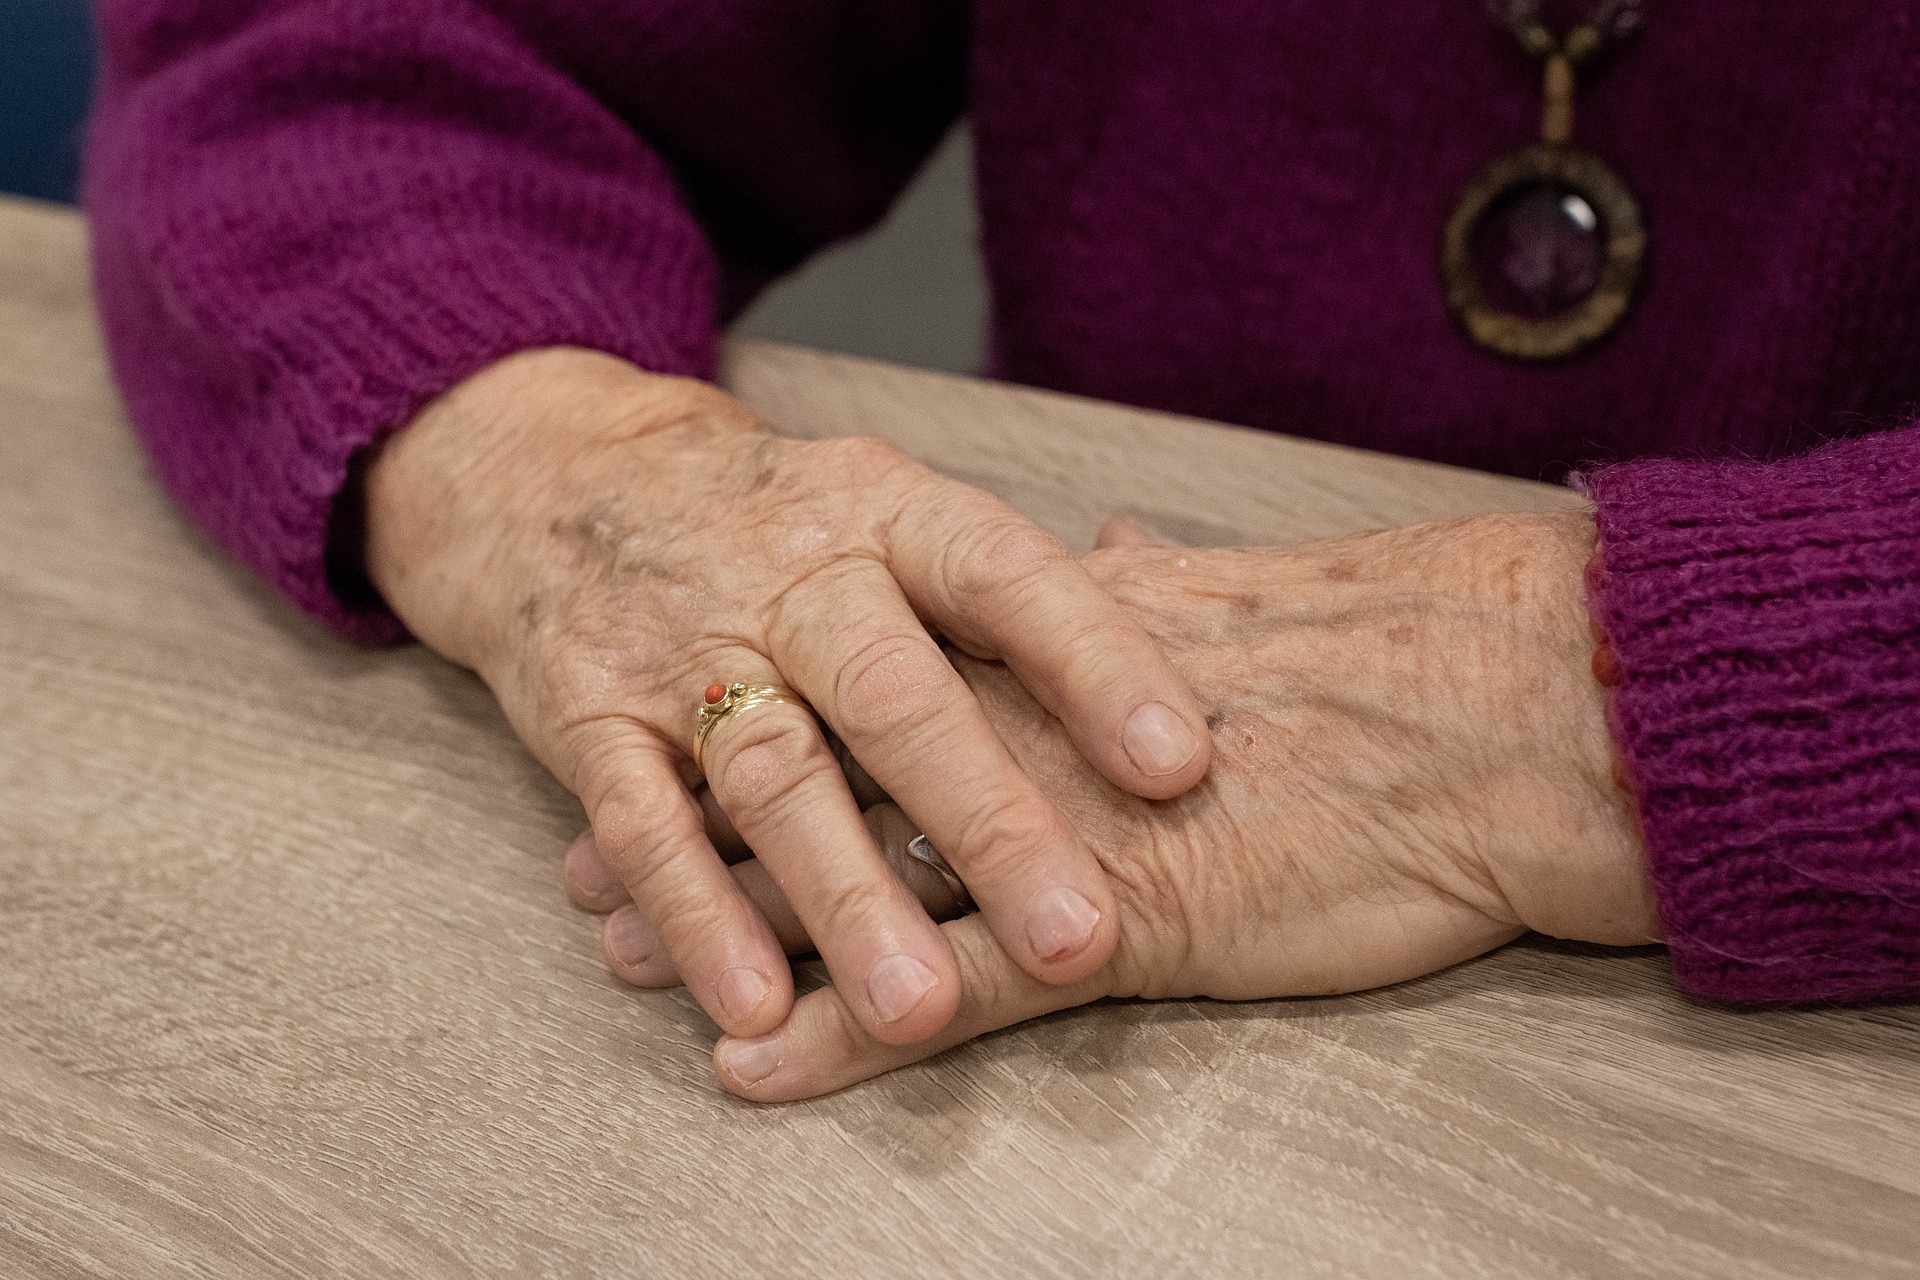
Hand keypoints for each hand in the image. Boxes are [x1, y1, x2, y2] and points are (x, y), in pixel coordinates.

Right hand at [363, 349, 1211, 1045]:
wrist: (556, 476)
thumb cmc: (775, 521)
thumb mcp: (887, 510)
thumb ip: (1014, 589)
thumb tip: (1185, 630)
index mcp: (888, 515)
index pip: (1005, 576)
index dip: (1096, 665)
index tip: (1181, 764)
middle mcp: (794, 577)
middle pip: (897, 698)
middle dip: (989, 821)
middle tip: (1075, 938)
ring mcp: (686, 647)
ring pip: (776, 778)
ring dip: (847, 897)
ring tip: (920, 1009)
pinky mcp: (589, 717)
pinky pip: (642, 822)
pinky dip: (696, 916)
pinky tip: (754, 1005)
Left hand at [571, 510, 1656, 1097]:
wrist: (1503, 714)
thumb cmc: (1397, 657)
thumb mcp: (1247, 597)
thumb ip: (1143, 585)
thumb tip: (1099, 551)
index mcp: (1054, 650)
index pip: (867, 673)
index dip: (760, 704)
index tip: (681, 720)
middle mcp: (1027, 729)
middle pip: (819, 771)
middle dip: (699, 814)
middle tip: (592, 850)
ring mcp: (1058, 833)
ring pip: (848, 877)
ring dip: (729, 920)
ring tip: (620, 950)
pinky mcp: (1117, 929)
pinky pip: (944, 992)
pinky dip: (838, 1032)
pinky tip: (754, 1061)